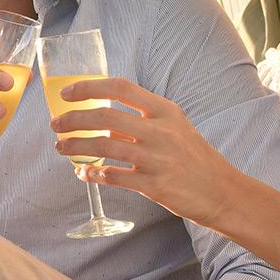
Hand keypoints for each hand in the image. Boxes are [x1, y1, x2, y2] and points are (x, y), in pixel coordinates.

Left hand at [51, 77, 241, 228]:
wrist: (224, 192)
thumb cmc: (195, 159)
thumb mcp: (175, 130)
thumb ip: (141, 124)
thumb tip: (103, 125)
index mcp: (165, 111)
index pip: (120, 88)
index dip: (89, 87)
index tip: (67, 93)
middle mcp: (161, 131)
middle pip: (105, 116)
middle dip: (73, 119)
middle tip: (56, 125)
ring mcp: (157, 159)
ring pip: (104, 146)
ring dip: (76, 146)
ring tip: (61, 147)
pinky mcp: (154, 186)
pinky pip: (114, 177)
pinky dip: (93, 174)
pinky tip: (83, 173)